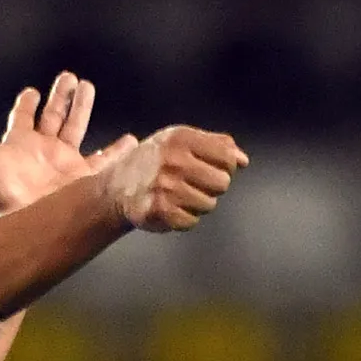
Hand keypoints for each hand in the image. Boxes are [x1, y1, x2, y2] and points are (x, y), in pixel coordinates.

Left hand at [0, 72, 122, 216]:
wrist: (27, 224)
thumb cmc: (3, 194)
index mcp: (20, 143)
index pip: (24, 117)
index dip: (26, 103)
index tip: (30, 91)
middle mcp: (44, 150)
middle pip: (54, 115)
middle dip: (60, 97)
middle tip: (69, 77)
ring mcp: (65, 162)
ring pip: (76, 127)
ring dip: (81, 107)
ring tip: (87, 87)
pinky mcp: (83, 175)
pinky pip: (104, 160)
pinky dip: (118, 151)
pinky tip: (130, 140)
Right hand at [99, 125, 247, 232]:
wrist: (117, 186)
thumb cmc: (157, 161)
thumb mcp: (182, 141)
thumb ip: (217, 145)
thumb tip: (243, 160)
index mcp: (181, 138)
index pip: (227, 157)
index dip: (225, 166)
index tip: (210, 167)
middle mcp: (173, 160)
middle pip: (222, 183)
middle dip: (211, 186)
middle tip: (190, 182)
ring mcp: (166, 186)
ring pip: (209, 204)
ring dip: (197, 203)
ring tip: (177, 194)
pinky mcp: (160, 210)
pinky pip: (192, 221)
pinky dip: (183, 218)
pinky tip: (170, 207)